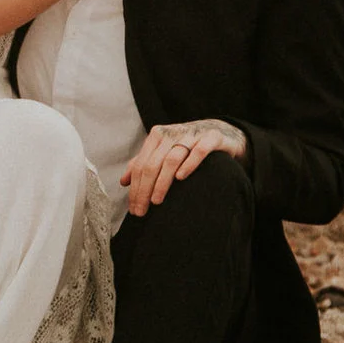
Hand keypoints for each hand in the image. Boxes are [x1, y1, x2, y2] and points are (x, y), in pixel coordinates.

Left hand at [122, 119, 248, 215]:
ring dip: (162, 182)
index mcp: (157, 136)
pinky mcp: (212, 138)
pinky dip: (189, 164)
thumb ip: (144, 164)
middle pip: (153, 164)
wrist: (220, 132)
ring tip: (157, 201)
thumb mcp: (163, 152)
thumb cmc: (187, 146)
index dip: (135, 188)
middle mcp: (172, 133)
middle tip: (142, 210)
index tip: (133, 208)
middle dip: (145, 189)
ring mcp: (192, 134)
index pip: (141, 165)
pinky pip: (199, 151)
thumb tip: (124, 181)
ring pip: (172, 159)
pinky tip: (181, 178)